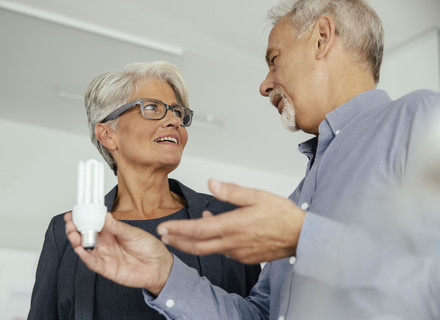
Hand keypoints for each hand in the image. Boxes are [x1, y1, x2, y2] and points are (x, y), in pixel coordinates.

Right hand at [65, 212, 172, 295]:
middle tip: (70, 222)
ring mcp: (105, 255)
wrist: (159, 267)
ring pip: (85, 248)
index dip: (83, 218)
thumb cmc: (149, 248)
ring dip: (77, 241)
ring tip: (73, 233)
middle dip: (75, 228)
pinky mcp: (106, 268)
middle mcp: (106, 243)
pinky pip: (92, 262)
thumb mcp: (134, 233)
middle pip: (85, 235)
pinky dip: (84, 256)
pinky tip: (80, 249)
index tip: (75, 212)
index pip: (94, 223)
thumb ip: (118, 227)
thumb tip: (107, 216)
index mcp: (112, 232)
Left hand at [157, 179, 305, 263]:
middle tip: (164, 236)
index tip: (164, 228)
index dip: (178, 229)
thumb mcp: (257, 196)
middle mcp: (232, 242)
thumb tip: (211, 183)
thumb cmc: (282, 215)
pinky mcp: (244, 257)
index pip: (198, 229)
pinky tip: (211, 232)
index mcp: (233, 226)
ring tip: (181, 235)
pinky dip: (211, 243)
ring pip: (208, 250)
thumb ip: (231, 191)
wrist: (301, 236)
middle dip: (178, 240)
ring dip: (192, 243)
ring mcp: (238, 253)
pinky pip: (222, 251)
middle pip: (197, 245)